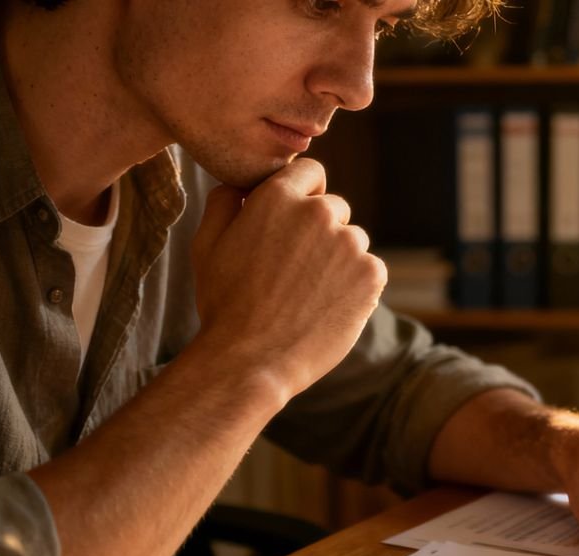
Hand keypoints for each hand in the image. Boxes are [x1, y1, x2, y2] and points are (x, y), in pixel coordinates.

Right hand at [188, 158, 385, 402]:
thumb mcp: (207, 245)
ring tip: (308, 295)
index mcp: (277, 198)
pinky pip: (369, 270)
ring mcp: (349, 244)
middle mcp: (318, 213)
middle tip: (295, 271)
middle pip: (334, 209)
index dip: (305, 192)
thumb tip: (241, 185)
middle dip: (319, 232)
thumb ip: (224, 203)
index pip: (310, 172)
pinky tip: (327, 307)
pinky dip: (355, 286)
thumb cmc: (225, 305)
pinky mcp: (371, 275)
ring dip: (338, 260)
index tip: (297, 218)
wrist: (251, 360)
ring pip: (352, 241)